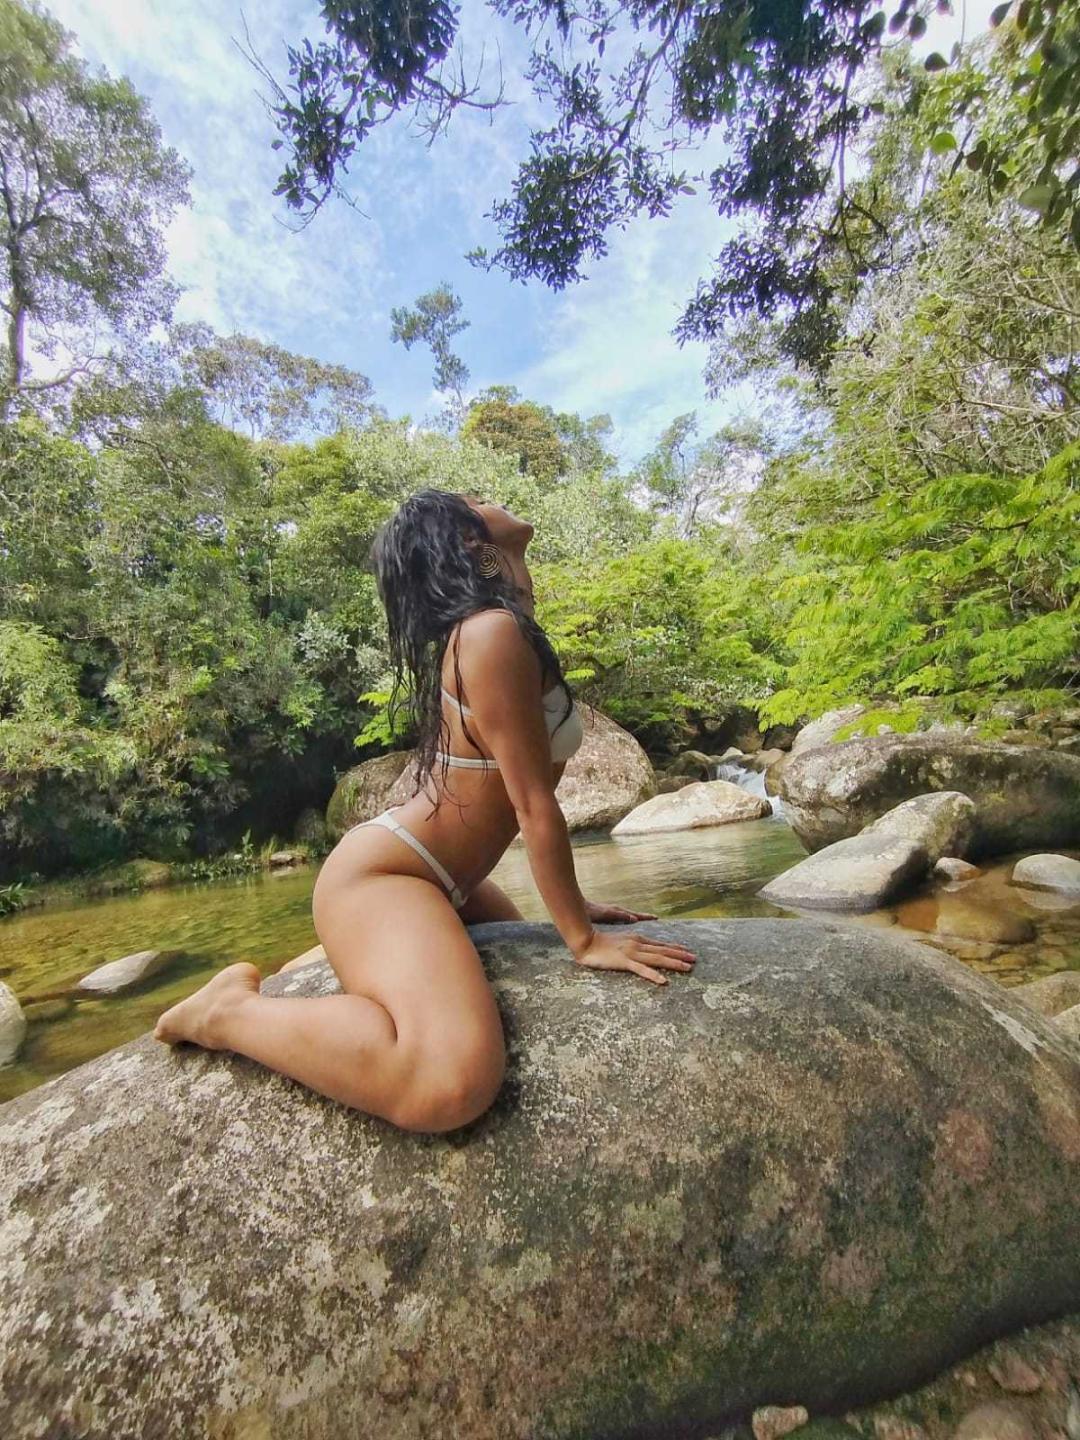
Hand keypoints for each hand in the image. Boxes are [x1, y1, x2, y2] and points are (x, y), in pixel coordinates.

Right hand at [573, 928, 696, 986]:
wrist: (586, 942)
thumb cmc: (601, 943)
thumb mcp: (622, 941)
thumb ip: (633, 944)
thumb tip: (644, 949)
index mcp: (638, 939)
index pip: (661, 944)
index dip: (675, 948)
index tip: (688, 951)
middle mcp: (638, 944)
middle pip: (663, 951)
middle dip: (680, 956)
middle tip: (695, 959)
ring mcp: (632, 953)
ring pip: (657, 959)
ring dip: (673, 963)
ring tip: (687, 968)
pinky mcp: (624, 961)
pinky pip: (641, 970)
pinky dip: (653, 975)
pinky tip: (663, 981)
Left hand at [584, 899, 657, 922]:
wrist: (579, 907)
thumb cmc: (592, 911)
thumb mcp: (607, 915)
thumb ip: (620, 916)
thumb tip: (635, 919)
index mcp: (619, 911)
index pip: (636, 915)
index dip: (645, 917)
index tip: (656, 918)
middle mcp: (617, 911)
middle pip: (633, 914)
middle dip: (643, 917)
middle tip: (654, 918)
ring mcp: (612, 913)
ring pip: (627, 916)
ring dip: (635, 918)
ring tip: (643, 922)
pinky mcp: (607, 916)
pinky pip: (620, 918)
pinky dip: (626, 920)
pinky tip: (625, 925)